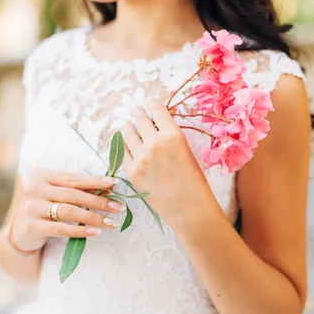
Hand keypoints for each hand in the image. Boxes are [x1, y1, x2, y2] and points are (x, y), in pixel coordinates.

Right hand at [10, 169, 125, 251]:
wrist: (20, 231)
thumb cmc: (45, 207)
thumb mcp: (58, 194)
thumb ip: (78, 189)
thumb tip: (109, 188)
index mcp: (42, 175)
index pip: (74, 178)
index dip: (95, 181)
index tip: (115, 184)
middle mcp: (34, 188)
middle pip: (73, 195)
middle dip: (99, 201)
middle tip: (118, 207)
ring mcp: (31, 207)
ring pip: (69, 211)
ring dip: (93, 217)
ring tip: (111, 222)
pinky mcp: (32, 226)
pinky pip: (61, 229)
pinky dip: (80, 231)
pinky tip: (95, 232)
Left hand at [121, 100, 217, 224]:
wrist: (189, 208)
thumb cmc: (193, 179)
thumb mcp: (186, 149)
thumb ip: (169, 134)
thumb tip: (155, 120)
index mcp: (173, 135)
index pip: (155, 107)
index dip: (152, 105)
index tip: (150, 106)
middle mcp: (155, 143)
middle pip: (138, 117)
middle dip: (137, 113)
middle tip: (137, 113)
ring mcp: (141, 158)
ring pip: (125, 132)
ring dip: (128, 128)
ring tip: (132, 130)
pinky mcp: (132, 172)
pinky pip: (121, 151)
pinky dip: (124, 147)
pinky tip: (129, 147)